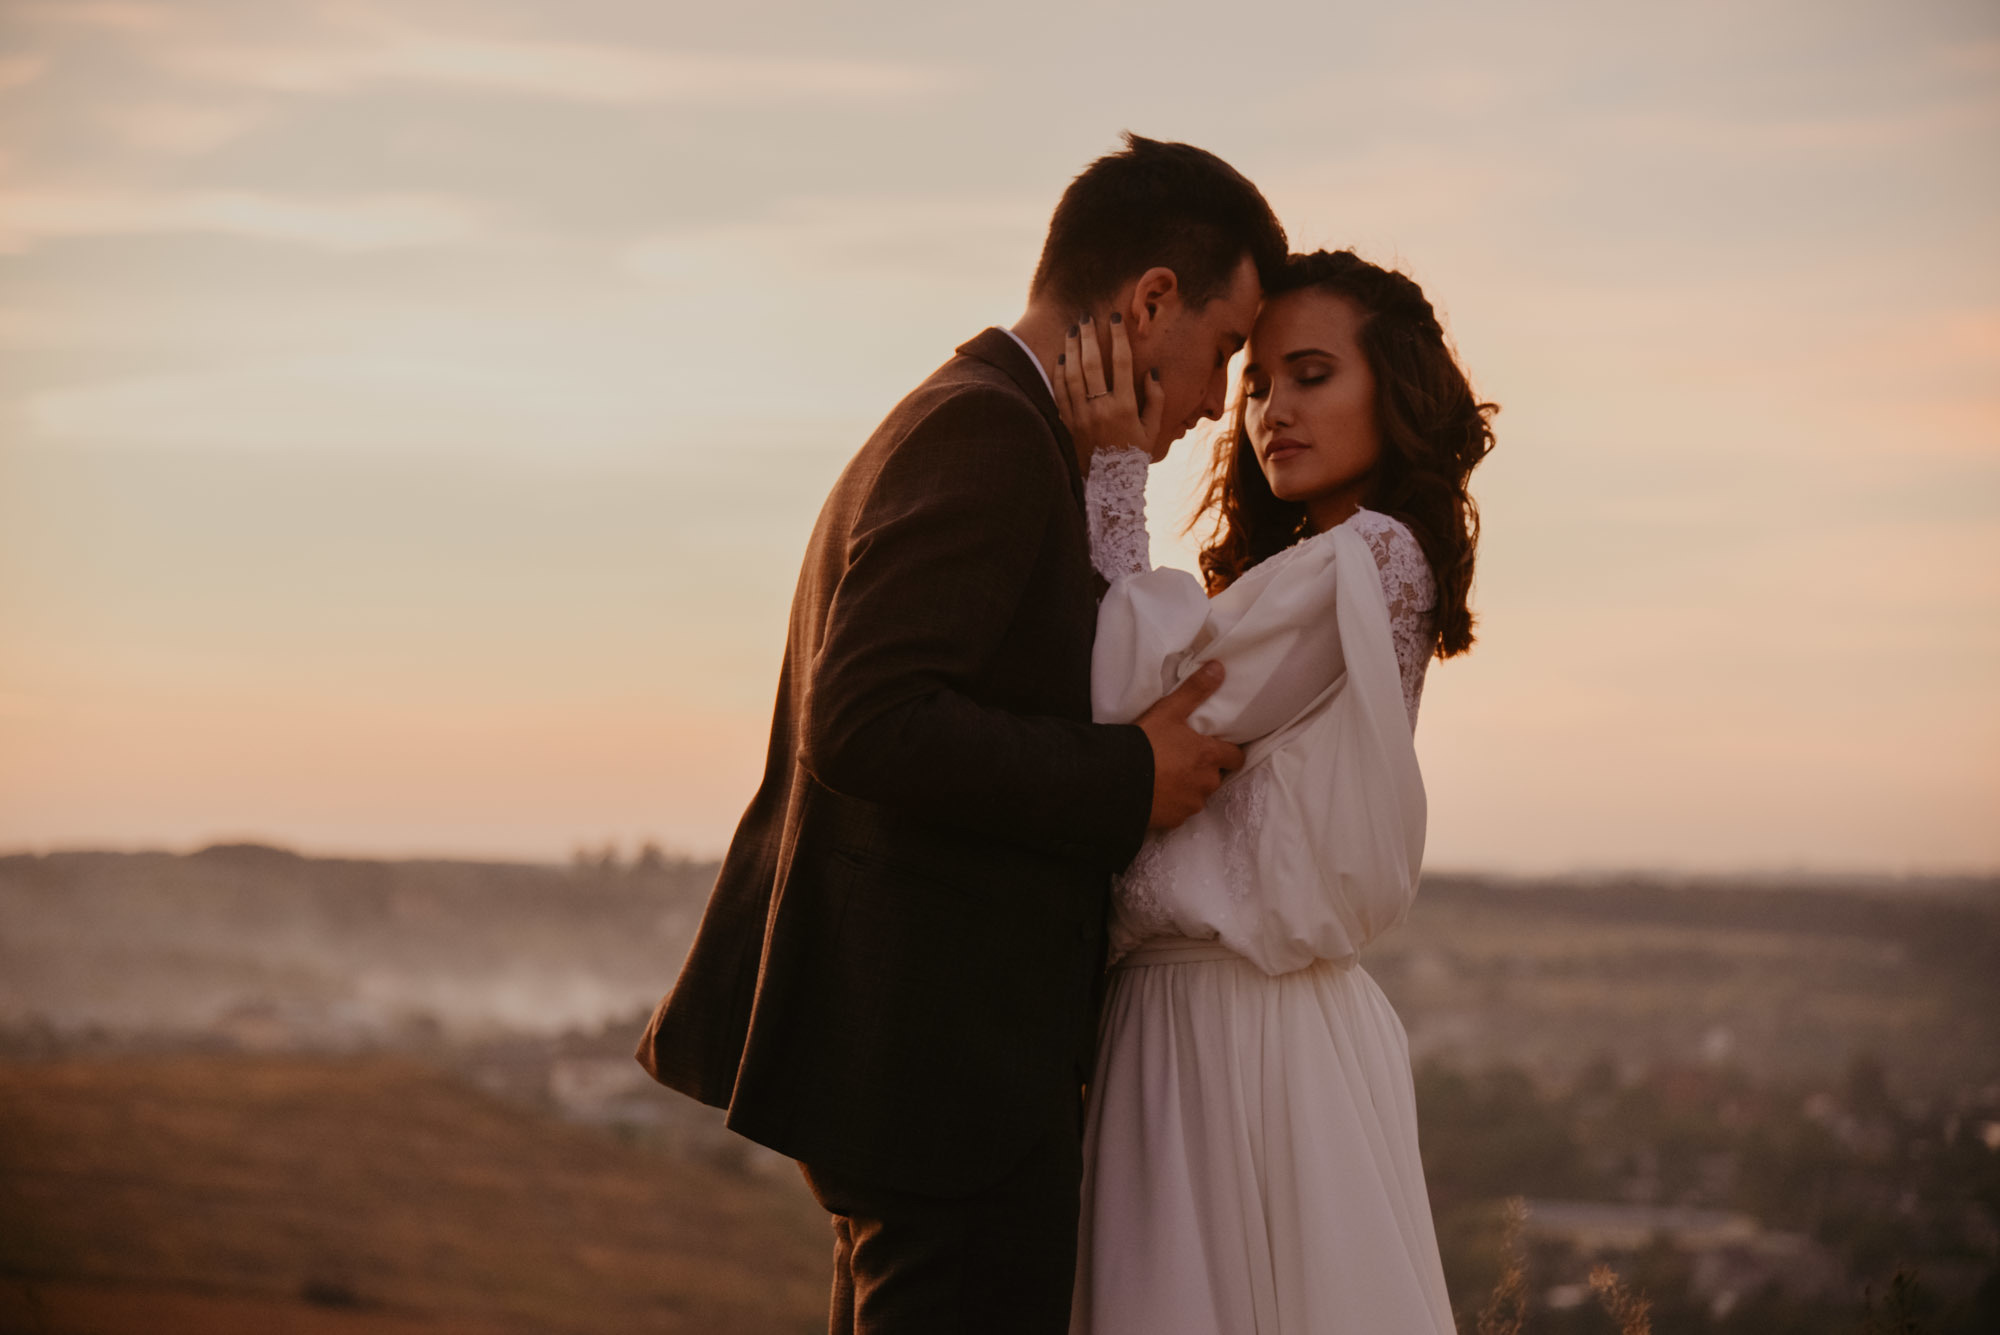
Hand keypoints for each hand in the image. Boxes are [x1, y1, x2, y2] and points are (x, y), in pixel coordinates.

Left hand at [1053, 312, 1164, 463]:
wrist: (1109, 484)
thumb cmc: (1133, 454)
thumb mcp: (1153, 429)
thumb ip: (1156, 399)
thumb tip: (1152, 372)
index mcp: (1124, 406)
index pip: (1121, 362)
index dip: (1118, 336)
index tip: (1115, 317)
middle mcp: (1100, 408)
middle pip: (1092, 362)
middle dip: (1089, 335)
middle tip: (1086, 316)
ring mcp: (1080, 415)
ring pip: (1072, 374)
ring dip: (1071, 349)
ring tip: (1072, 330)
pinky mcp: (1066, 423)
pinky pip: (1059, 392)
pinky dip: (1059, 372)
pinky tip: (1061, 357)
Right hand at [1135, 661, 1244, 830]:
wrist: (1116, 779)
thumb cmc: (1145, 743)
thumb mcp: (1169, 711)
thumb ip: (1195, 690)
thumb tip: (1219, 668)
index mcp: (1209, 756)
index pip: (1236, 757)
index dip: (1229, 752)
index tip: (1217, 748)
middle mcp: (1206, 783)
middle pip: (1216, 777)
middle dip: (1205, 770)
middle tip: (1184, 759)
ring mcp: (1191, 804)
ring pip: (1197, 795)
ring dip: (1188, 787)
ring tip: (1166, 776)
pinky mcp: (1174, 820)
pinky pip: (1180, 812)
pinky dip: (1172, 804)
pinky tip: (1156, 793)